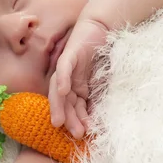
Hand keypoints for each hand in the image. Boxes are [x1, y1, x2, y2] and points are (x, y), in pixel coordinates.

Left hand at [49, 19, 106, 137]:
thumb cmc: (104, 53)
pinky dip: (61, 80)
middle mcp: (68, 79)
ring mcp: (66, 68)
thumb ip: (100, 95)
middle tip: (75, 134)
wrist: (102, 27)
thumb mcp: (103, 79)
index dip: (77, 121)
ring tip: (61, 122)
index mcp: (77, 87)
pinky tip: (63, 91)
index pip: (74, 107)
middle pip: (65, 102)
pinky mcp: (68, 55)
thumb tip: (104, 117)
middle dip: (69, 119)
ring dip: (60, 106)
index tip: (82, 136)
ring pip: (58, 90)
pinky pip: (62, 69)